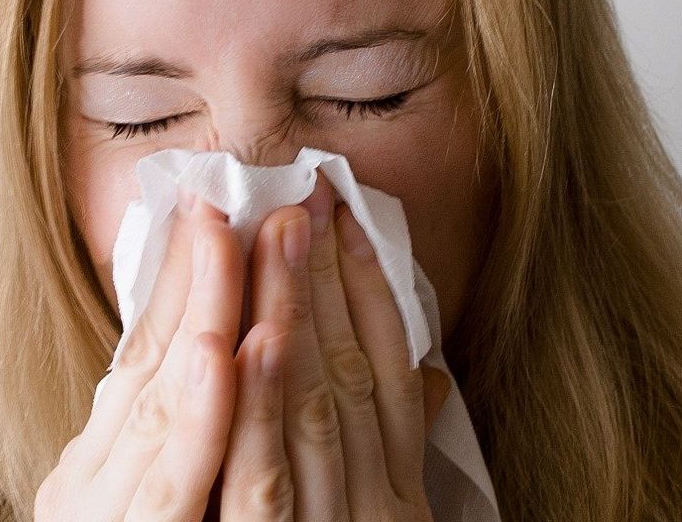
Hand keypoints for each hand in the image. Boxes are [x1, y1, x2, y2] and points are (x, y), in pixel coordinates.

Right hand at [35, 192, 245, 520]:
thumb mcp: (133, 501)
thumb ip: (161, 441)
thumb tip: (202, 352)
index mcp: (89, 468)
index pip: (139, 354)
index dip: (177, 277)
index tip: (210, 205)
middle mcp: (90, 488)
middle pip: (155, 366)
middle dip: (201, 275)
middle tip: (232, 193)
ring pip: (168, 408)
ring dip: (211, 314)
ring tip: (238, 236)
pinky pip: (178, 485)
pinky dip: (206, 415)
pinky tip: (232, 350)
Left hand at [219, 175, 451, 519]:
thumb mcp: (382, 516)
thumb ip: (391, 451)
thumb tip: (432, 377)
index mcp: (397, 490)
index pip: (388, 369)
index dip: (370, 287)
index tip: (348, 214)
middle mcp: (376, 502)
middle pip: (350, 370)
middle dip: (328, 274)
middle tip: (306, 192)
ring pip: (314, 406)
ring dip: (296, 310)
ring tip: (280, 228)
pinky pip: (265, 480)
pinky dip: (258, 407)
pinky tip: (248, 340)